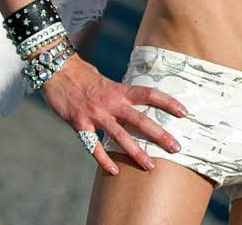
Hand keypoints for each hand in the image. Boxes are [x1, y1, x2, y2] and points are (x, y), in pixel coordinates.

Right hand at [39, 54, 187, 174]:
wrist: (57, 70)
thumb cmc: (83, 75)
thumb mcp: (106, 80)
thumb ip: (119, 93)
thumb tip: (133, 100)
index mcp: (119, 90)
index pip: (149, 94)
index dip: (168, 102)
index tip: (184, 112)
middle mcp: (111, 103)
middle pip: (141, 120)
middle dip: (160, 134)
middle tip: (176, 147)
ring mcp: (96, 114)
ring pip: (121, 136)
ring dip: (137, 152)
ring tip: (150, 166)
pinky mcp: (80, 124)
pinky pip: (93, 146)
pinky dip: (104, 160)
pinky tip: (114, 171)